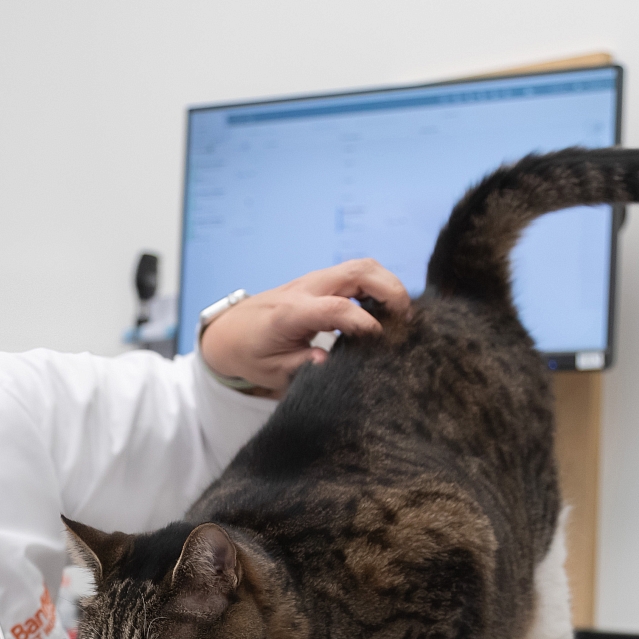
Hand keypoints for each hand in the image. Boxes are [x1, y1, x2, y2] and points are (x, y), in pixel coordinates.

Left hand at [199, 258, 410, 395]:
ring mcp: (315, 281)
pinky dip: (378, 286)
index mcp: (291, 312)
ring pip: (362, 267)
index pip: (337, 308)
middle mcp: (306, 289)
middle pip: (358, 272)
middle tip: (407, 321)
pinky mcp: (322, 282)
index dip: (365, 323)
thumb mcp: (270, 371)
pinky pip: (357, 274)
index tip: (383, 340)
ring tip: (402, 316)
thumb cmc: (251, 353)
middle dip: (390, 291)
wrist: (230, 330)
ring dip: (388, 285)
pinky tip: (386, 311)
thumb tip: (326, 361)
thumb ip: (299, 365)